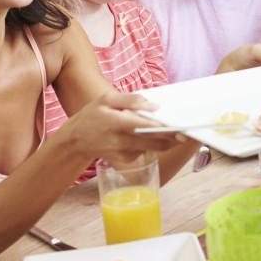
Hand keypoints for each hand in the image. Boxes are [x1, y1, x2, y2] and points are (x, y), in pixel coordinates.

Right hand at [60, 91, 186, 166]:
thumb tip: (153, 105)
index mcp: (118, 123)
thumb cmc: (92, 116)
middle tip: (185, 132)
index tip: (182, 128)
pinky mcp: (125, 160)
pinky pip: (144, 152)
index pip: (148, 127)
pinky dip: (150, 145)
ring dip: (165, 142)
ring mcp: (124, 153)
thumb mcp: (106, 100)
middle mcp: (122, 141)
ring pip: (153, 148)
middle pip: (156, 142)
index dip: (167, 129)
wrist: (75, 141)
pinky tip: (148, 137)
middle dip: (173, 138)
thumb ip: (130, 100)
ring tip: (174, 133)